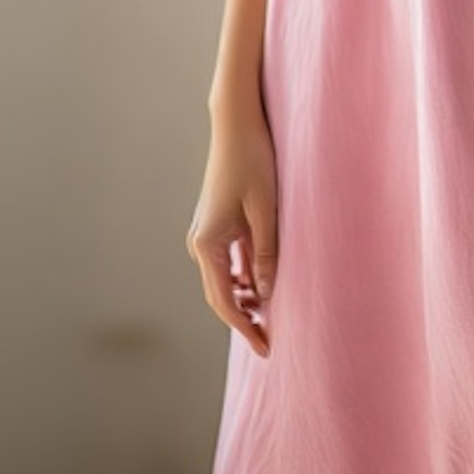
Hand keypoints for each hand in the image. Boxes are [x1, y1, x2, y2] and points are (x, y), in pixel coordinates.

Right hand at [185, 99, 279, 357]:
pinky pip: (231, 262)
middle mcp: (201, 243)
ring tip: (271, 319)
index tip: (265, 348)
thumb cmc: (253, 162)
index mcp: (208, 244)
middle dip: (244, 320)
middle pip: (221, 295)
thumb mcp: (266, 211)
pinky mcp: (219, 224)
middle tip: (270, 343)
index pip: (225, 301)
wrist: (237, 124)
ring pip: (226, 280)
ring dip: (247, 299)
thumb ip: (266, 255)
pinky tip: (265, 287)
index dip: (244, 328)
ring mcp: (208, 234)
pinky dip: (246, 278)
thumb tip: (268, 295)